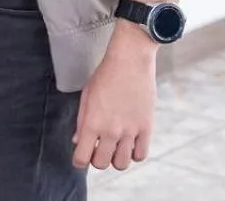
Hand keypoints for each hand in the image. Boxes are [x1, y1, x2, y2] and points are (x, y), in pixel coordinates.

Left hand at [72, 24, 157, 170]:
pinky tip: (130, 143)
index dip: (78, 161)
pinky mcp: (146, 127)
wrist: (130, 61)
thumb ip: (81, 121)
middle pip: (102, 164)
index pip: (82, 158)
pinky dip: (134, 153)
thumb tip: (77, 141)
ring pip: (122, 164)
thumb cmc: (105, 76)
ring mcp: (130, 131)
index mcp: (92, 123)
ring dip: (116, 158)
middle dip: (97, 159)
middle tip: (98, 148)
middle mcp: (110, 131)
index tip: (80, 157)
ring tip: (115, 146)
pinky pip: (141, 155)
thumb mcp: (86, 96)